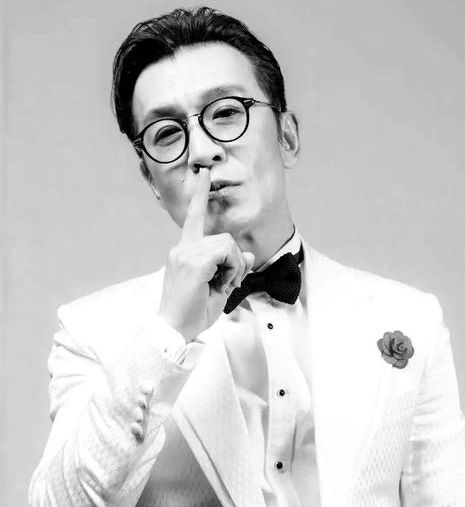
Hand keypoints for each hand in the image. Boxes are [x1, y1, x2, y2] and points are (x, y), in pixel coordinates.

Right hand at [158, 168, 253, 341]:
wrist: (174, 331)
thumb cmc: (192, 314)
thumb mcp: (219, 290)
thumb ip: (233, 270)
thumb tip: (248, 254)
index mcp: (184, 253)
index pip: (194, 219)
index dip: (200, 196)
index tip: (205, 175)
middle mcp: (182, 249)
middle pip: (223, 238)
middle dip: (235, 262)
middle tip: (229, 284)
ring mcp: (184, 254)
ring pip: (226, 244)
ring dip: (234, 267)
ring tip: (222, 286)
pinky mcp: (191, 262)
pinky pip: (225, 252)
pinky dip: (232, 269)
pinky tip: (221, 284)